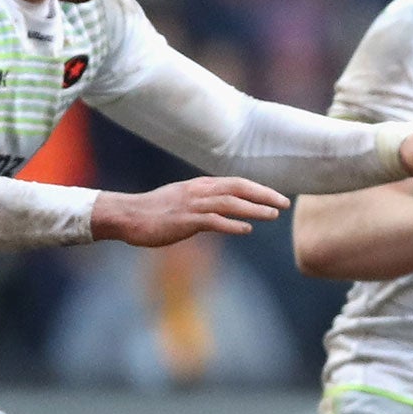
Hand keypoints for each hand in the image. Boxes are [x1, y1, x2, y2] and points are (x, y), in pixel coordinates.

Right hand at [91, 176, 287, 245]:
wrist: (127, 215)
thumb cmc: (155, 212)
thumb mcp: (183, 202)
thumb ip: (205, 204)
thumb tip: (224, 213)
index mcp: (200, 186)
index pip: (236, 183)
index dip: (259, 189)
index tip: (277, 197)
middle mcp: (199, 191)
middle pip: (238, 188)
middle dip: (264, 195)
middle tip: (285, 203)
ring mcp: (192, 205)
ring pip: (230, 202)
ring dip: (253, 208)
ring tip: (273, 215)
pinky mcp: (185, 220)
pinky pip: (213, 221)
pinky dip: (231, 224)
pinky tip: (247, 230)